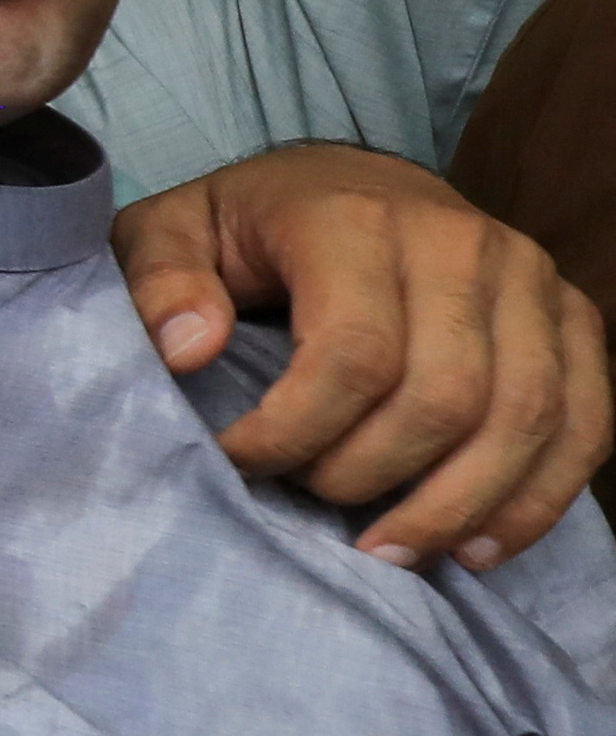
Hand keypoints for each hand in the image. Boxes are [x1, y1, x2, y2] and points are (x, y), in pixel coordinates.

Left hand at [115, 142, 609, 566]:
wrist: (345, 182)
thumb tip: (186, 351)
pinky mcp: (573, 316)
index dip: (297, 431)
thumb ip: (161, 284)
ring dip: (458, 504)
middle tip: (312, 504)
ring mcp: (529, 278)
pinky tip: (475, 545)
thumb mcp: (168, 233)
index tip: (241, 462)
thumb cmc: (248, 224)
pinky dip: (538, 496)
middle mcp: (461, 242)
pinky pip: (588, 421)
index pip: (354, 352)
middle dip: (372, 475)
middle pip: (446, 396)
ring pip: (526, 416)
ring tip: (389, 553)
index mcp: (357, 219)